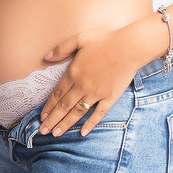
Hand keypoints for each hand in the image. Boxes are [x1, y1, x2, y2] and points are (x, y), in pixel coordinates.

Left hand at [38, 23, 155, 136]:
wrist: (130, 47)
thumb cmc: (105, 40)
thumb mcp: (79, 39)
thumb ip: (61, 49)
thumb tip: (46, 57)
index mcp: (73, 73)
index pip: (56, 94)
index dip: (48, 106)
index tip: (41, 117)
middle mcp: (82, 86)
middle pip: (64, 106)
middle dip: (52, 120)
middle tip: (43, 131)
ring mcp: (96, 93)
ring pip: (77, 112)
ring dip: (65, 124)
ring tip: (56, 134)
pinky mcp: (110, 97)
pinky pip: (98, 113)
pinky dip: (90, 123)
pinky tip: (83, 132)